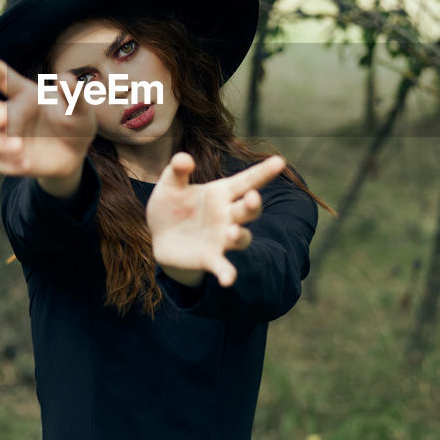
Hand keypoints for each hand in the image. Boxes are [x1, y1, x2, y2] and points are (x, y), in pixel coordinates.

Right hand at [0, 52, 95, 192]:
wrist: (77, 152)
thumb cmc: (74, 121)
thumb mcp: (79, 107)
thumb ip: (72, 93)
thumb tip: (66, 78)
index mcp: (24, 95)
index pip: (4, 79)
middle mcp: (10, 115)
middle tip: (3, 119)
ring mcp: (8, 139)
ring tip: (19, 147)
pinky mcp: (10, 161)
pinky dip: (7, 164)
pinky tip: (26, 163)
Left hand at [147, 152, 286, 286]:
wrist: (160, 235)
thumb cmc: (171, 204)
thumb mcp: (170, 184)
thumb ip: (177, 170)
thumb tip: (184, 158)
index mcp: (221, 193)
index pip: (246, 181)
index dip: (262, 172)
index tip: (279, 161)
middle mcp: (227, 215)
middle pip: (248, 210)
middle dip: (253, 205)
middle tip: (252, 198)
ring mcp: (221, 238)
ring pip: (241, 238)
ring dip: (240, 236)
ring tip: (232, 232)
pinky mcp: (210, 258)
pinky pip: (224, 266)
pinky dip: (227, 273)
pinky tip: (227, 281)